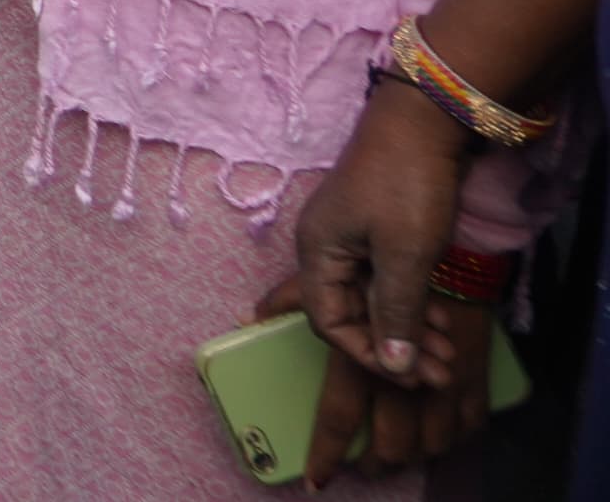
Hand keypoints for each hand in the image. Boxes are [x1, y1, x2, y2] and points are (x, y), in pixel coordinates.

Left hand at [264, 267, 492, 487]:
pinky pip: (469, 428)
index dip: (325, 453)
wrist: (454, 250)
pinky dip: (453, 440)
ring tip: (398, 459)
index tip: (315, 481)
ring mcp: (447, 387)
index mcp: (362, 362)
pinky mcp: (480, 381)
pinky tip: (438, 443)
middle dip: (376, 464)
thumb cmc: (384, 259)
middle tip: (364, 469)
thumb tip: (249, 318)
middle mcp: (405, 383)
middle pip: (391, 446)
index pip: (338, 417)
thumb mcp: (332, 274)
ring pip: (432, 445)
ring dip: (415, 455)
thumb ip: (292, 299)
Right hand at [294, 80, 480, 394]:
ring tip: (451, 355)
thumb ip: (395, 313)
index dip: (367, 353)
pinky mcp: (378, 231)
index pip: (329, 321)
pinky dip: (413, 305)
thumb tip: (392, 367)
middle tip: (442, 374)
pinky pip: (388, 281)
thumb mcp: (404, 255)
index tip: (411, 375)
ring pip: (375, 300)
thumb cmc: (406, 186)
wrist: (425, 121)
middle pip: (353, 314)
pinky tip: (442, 321)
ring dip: (410, 331)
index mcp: (318, 253)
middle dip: (396, 348)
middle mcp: (327, 249)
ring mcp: (352, 239)